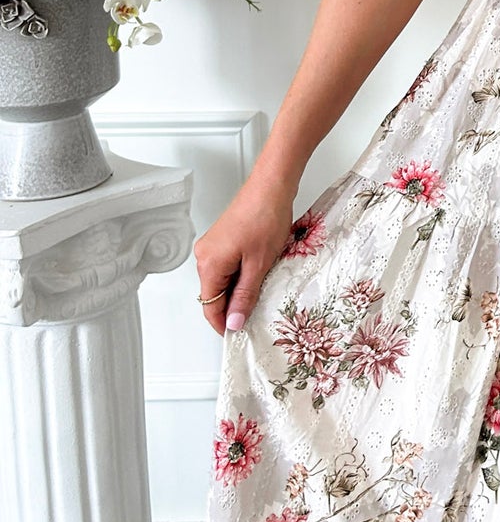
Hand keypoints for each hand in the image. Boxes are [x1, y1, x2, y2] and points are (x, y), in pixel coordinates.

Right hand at [193, 180, 295, 336]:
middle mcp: (205, 255)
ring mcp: (213, 246)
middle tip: (257, 314)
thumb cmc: (265, 217)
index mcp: (209, 264)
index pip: (210, 307)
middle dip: (234, 306)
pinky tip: (260, 272)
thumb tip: (234, 322)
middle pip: (215, 294)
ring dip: (240, 289)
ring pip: (223, 280)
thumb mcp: (259, 265)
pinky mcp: (223, 239)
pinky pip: (228, 266)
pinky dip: (242, 274)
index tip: (238, 336)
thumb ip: (245, 296)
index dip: (223, 324)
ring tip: (263, 288)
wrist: (272, 186)